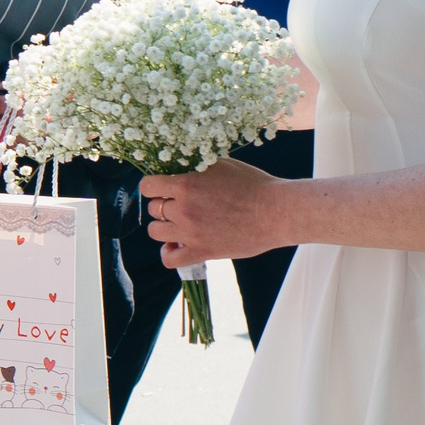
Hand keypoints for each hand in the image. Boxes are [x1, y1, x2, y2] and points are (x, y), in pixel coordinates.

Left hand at [142, 159, 288, 269]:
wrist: (276, 212)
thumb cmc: (253, 184)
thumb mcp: (220, 164)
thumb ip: (195, 166)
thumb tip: (178, 166)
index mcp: (186, 185)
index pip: (147, 186)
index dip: (153, 186)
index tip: (163, 187)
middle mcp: (183, 210)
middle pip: (153, 209)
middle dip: (164, 204)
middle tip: (181, 204)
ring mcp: (191, 233)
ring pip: (155, 232)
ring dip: (164, 226)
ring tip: (179, 223)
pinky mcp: (202, 252)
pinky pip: (169, 259)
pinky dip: (168, 252)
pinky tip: (177, 244)